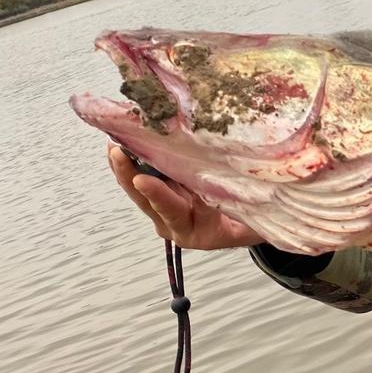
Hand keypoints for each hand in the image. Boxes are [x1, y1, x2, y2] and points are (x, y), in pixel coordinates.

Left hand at [107, 144, 264, 249]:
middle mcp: (177, 225)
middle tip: (116, 152)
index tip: (143, 180)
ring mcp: (168, 212)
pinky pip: (146, 178)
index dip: (160, 196)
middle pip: (147, 201)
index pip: (176, 213)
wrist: (254, 228)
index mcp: (199, 233)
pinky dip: (135, 160)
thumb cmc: (257, 224)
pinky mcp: (166, 197)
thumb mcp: (254, 219)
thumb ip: (242, 207)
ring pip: (141, 190)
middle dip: (129, 176)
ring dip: (126, 166)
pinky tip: (126, 141)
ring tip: (114, 140)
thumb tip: (238, 181)